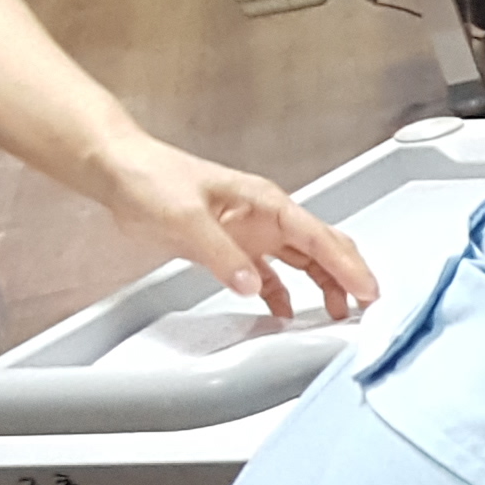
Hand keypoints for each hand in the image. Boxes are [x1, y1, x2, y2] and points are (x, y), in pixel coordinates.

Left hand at [92, 142, 377, 321]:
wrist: (117, 172)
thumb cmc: (151, 176)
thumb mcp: (186, 217)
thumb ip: (221, 254)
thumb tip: (252, 286)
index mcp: (266, 203)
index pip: (319, 237)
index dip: (347, 266)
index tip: (367, 290)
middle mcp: (265, 219)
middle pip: (322, 249)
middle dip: (349, 276)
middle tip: (368, 306)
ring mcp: (250, 234)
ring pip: (303, 262)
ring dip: (323, 286)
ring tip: (338, 313)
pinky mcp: (230, 248)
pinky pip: (268, 274)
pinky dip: (281, 294)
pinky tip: (285, 311)